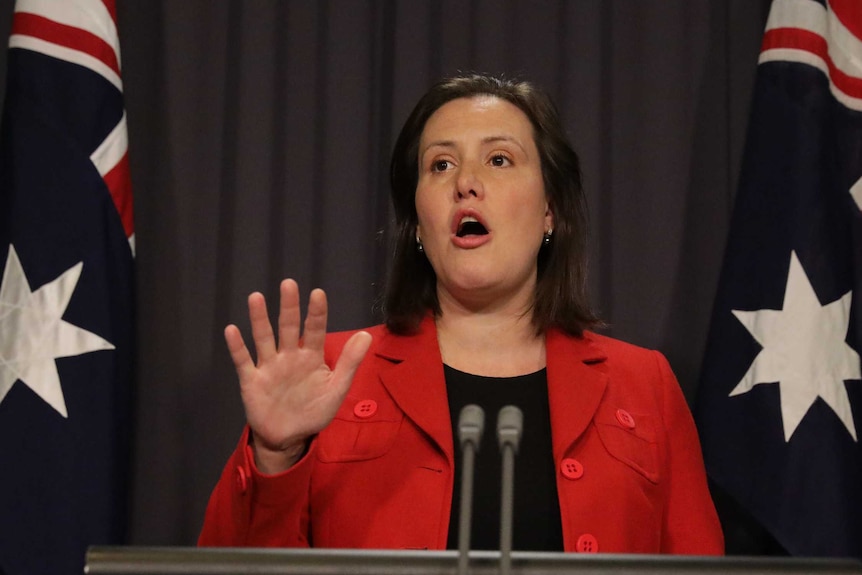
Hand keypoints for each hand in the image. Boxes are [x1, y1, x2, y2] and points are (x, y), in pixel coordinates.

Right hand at [224, 279, 371, 473]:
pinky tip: (232, 330)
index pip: (315, 330)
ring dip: (260, 319)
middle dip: (289, 307)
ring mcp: (269, 366)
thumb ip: (350, 363)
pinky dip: (237, 346)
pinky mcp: (251, 380)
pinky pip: (243, 361)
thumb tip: (366, 335)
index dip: (317, 313)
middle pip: (289, 327)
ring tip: (256, 297)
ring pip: (264, 338)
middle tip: (288, 284)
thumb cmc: (314, 411)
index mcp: (311, 357)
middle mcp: (289, 356)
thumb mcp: (336, 389)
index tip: (318, 293)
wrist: (288, 439)